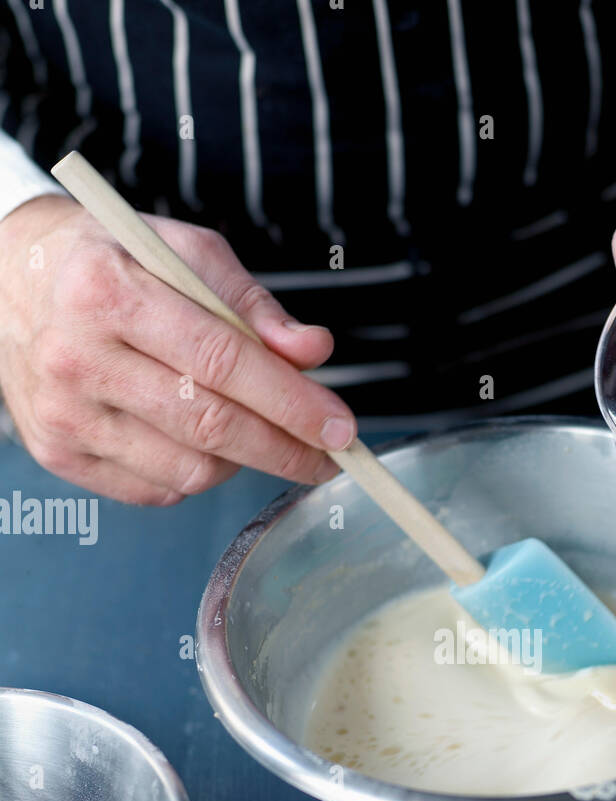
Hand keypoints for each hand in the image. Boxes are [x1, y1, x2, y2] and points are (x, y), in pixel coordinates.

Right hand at [0, 195, 353, 503]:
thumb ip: (253, 305)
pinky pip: (158, 490)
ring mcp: (64, 413)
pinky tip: (194, 438)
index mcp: (107, 291)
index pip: (222, 361)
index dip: (292, 402)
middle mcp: (76, 356)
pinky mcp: (59, 454)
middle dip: (286, 449)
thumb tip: (314, 353)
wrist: (8, 281)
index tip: (341, 428)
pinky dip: (196, 473)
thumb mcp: (183, 253)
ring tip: (246, 427)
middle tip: (329, 458)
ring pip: (190, 470)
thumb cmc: (111, 262)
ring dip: (241, 460)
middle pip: (211, 425)